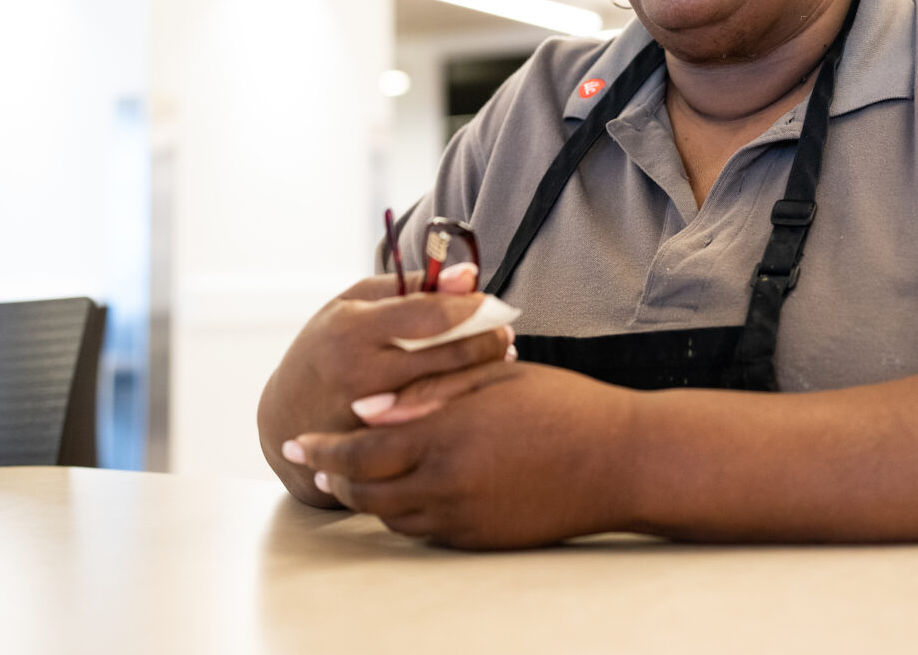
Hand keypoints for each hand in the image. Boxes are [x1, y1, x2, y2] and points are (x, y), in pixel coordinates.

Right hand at [257, 263, 512, 504]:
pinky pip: (437, 425)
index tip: (494, 302)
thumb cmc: (327, 347)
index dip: (472, 308)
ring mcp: (371, 418)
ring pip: (450, 394)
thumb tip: (469, 275)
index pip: (430, 316)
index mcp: (354, 330)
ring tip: (501, 355)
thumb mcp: (355, 304)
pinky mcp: (381, 448)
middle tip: (506, 331)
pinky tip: (477, 390)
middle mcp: (361, 374)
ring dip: (484, 372)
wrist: (286, 418)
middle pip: (448, 357)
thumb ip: (412, 287)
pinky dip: (463, 405)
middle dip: (488, 341)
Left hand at [284, 361, 640, 548]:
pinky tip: (411, 490)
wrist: (619, 460)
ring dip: (368, 496)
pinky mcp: (482, 540)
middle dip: (336, 475)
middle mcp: (447, 485)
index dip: (322, 447)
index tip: (298, 441)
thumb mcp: (492, 378)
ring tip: (358, 475)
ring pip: (392, 516)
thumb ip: (425, 391)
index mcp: (445, 437)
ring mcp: (464, 519)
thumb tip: (366, 408)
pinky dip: (406, 512)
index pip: (359, 450)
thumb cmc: (564, 405)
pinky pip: (426, 531)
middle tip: (318, 462)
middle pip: (366, 491)